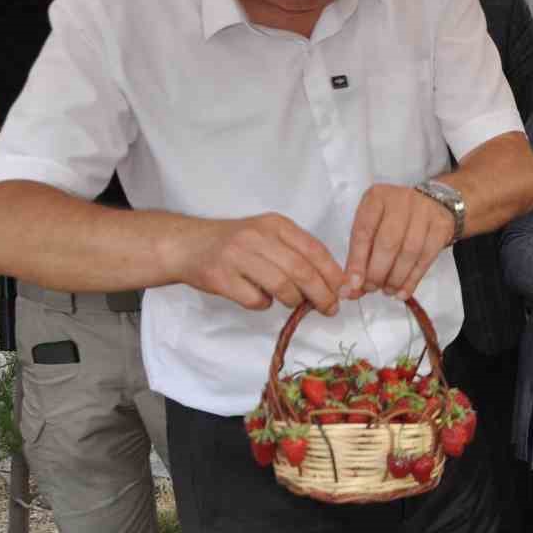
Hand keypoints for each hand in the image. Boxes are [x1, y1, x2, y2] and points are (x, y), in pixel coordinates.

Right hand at [172, 213, 347, 314]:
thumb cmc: (236, 243)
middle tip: (330, 308)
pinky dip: (263, 304)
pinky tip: (259, 298)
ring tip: (295, 303)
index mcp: (275, 224)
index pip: (314, 250)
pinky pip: (255, 300)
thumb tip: (332, 282)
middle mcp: (257, 237)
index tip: (344, 291)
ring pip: (282, 286)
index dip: (333, 273)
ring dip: (294, 300)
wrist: (188, 245)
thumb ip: (297, 252)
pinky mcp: (222, 278)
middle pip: (302, 271)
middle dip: (322, 294)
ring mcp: (238, 257)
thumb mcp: (268, 235)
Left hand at [345, 183, 456, 300]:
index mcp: (377, 197)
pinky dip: (413, 279)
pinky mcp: (442, 226)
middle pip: (388, 242)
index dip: (358, 260)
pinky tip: (403, 291)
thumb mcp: (373, 226)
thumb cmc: (395, 219)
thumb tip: (350, 289)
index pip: (364, 231)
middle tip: (371, 289)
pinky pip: (426, 257)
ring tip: (387, 291)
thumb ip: (361, 255)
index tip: (354, 283)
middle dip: (378, 271)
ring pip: (409, 251)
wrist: (434, 204)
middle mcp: (401, 200)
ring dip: (396, 277)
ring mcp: (425, 212)